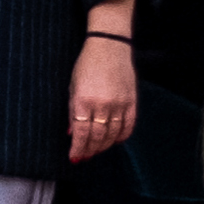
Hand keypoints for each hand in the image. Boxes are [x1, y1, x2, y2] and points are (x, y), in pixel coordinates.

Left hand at [68, 7, 141, 165]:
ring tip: (97, 150)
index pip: (81, 133)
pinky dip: (121, 136)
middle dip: (90, 150)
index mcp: (83, 100)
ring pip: (112, 135)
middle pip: (97, 137)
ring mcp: (119, 103)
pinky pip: (128, 126)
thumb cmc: (87, 64)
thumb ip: (72, 111)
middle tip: (85, 156)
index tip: (75, 157)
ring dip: (104, 146)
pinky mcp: (131, 101)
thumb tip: (71, 133)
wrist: (109, 46)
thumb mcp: (73, 86)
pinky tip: (115, 140)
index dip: (78, 149)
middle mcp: (102, 104)